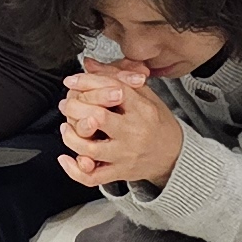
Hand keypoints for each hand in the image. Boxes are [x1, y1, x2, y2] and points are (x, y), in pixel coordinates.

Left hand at [57, 64, 180, 190]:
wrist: (175, 155)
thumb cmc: (157, 123)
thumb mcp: (145, 95)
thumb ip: (116, 77)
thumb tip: (89, 64)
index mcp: (141, 108)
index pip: (112, 89)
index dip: (87, 83)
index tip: (72, 81)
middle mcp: (133, 132)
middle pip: (97, 118)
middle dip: (74, 108)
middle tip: (67, 104)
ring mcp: (125, 154)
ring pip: (89, 148)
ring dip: (70, 136)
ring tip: (66, 127)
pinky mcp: (119, 173)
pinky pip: (92, 177)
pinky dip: (74, 170)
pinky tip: (66, 158)